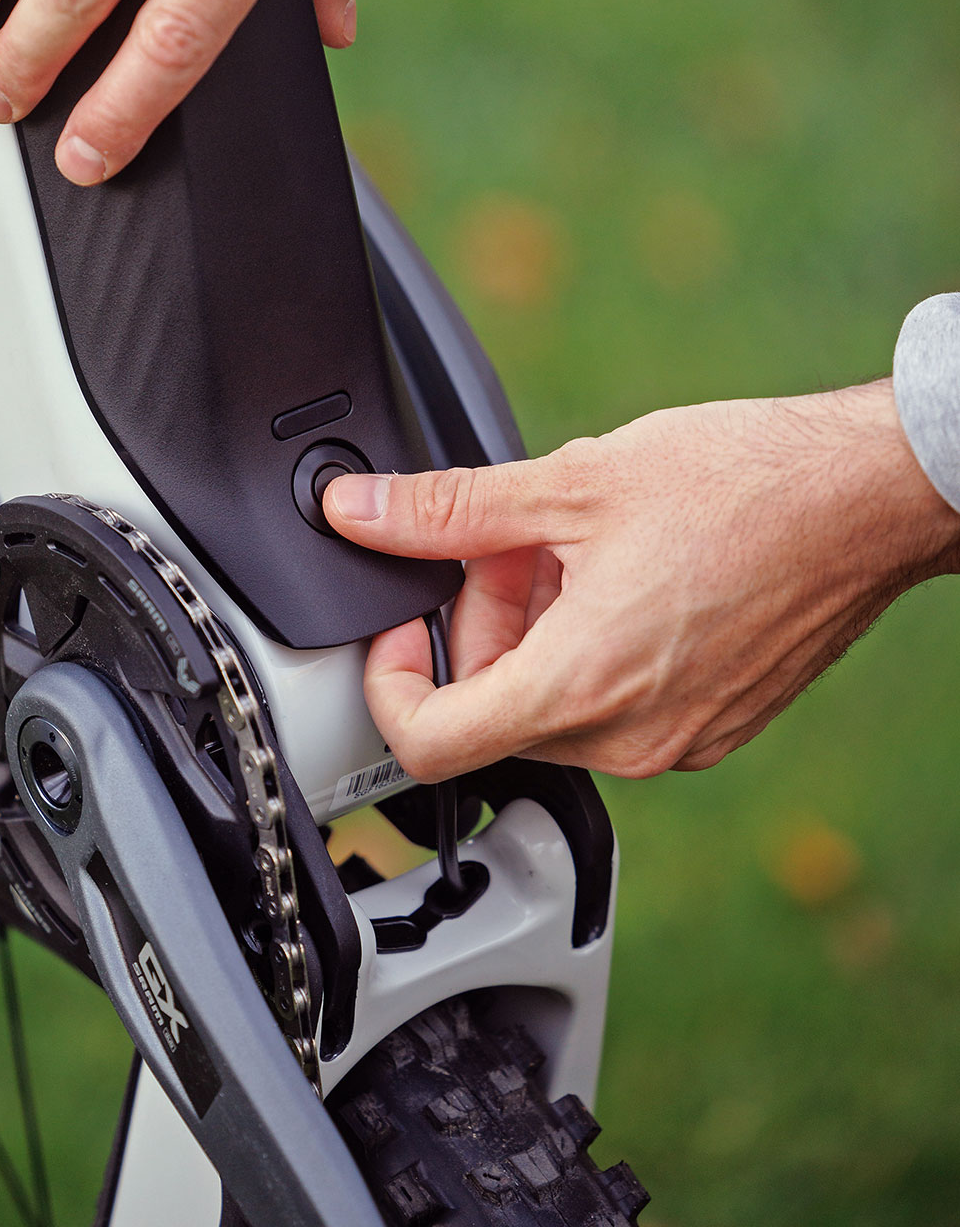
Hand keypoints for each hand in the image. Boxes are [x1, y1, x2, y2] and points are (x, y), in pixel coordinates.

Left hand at [324, 382, 959, 780]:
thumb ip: (445, 509)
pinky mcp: (714, 726)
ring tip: (574, 547)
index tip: (399, 623)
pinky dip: (591, 651)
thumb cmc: (744, 483)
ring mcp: (680, 740)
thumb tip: (357, 512)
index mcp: (586, 684)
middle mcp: (634, 737)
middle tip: (509, 547)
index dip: (388, 683)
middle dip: (479, 629)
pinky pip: (615, 708)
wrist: (869, 497)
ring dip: (536, 634)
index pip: (432, 744)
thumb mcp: (570, 481)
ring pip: (554, 709)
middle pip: (494, 715)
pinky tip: (624, 574)